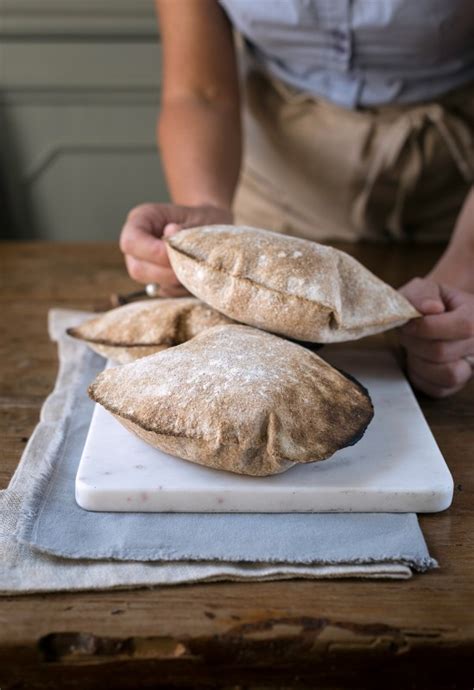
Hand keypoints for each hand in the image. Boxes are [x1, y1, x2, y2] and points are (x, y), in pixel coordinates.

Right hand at [119, 202, 232, 295]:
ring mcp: (145, 265)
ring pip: (152, 284)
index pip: (131, 242)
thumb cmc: (204, 218)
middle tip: (192, 266)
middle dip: (167, 273)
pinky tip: (196, 276)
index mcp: (141, 219)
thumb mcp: (199, 217)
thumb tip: (171, 231)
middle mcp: (137, 244)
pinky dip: (183, 289)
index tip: (179, 252)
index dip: (153, 252)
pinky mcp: (158, 280)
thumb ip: (184, 227)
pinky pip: (166, 292)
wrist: (213, 225)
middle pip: (138, 269)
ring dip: (177, 282)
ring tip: (198, 269)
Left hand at [399, 278, 473, 397]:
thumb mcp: (424, 288)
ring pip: (445, 375)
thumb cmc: (430, 303)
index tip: (408, 323)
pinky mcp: (456, 385)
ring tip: (414, 347)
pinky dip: (420, 376)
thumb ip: (423, 293)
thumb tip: (431, 308)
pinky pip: (437, 389)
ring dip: (418, 361)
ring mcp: (471, 367)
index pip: (461, 326)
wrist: (434, 317)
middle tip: (406, 333)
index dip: (426, 326)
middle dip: (415, 342)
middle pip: (443, 351)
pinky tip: (418, 360)